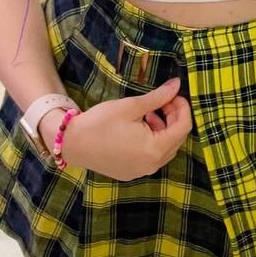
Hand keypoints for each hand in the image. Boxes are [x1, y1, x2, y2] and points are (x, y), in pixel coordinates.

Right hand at [46, 78, 192, 181]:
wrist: (72, 143)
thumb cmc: (101, 122)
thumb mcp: (132, 106)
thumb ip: (158, 97)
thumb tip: (176, 84)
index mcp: (155, 149)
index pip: (183, 128)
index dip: (182, 108)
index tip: (174, 94)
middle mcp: (152, 165)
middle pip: (176, 139)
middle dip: (173, 117)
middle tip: (163, 100)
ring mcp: (142, 171)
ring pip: (165, 149)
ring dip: (163, 129)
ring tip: (149, 113)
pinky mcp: (131, 172)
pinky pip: (151, 156)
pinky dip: (152, 140)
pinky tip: (139, 127)